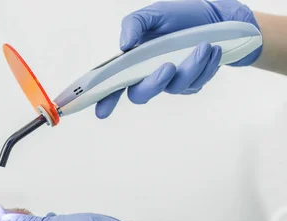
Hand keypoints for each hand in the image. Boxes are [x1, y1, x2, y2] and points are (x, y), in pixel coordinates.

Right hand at [95, 0, 260, 118]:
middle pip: (140, 95)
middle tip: (168, 66)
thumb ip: (134, 24)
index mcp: (132, 62)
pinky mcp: (191, 83)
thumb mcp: (153, 14)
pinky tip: (213, 50)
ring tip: (204, 46)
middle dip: (154, 84)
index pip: (113, 84)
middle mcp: (148, 75)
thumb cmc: (179, 15)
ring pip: (174, 88)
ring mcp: (170, 82)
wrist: (215, 17)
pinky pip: (196, 84)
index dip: (106, 99)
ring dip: (191, 67)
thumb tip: (124, 45)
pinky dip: (206, 67)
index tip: (101, 111)